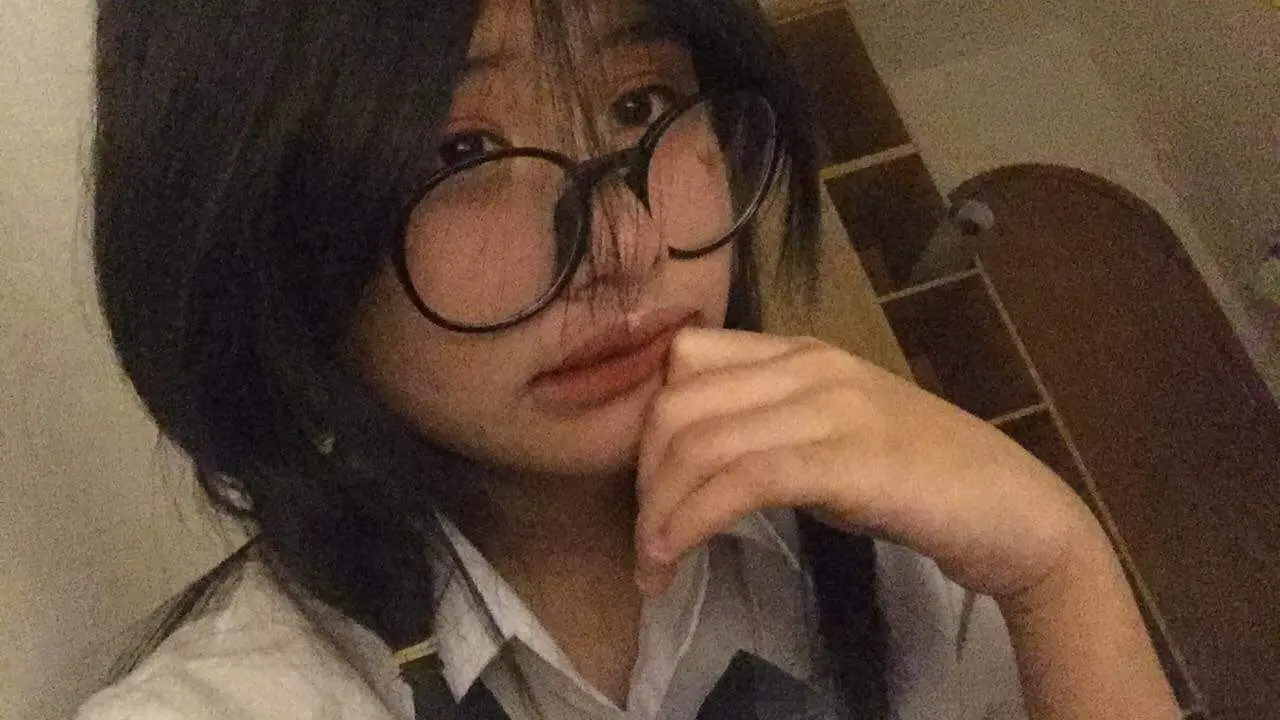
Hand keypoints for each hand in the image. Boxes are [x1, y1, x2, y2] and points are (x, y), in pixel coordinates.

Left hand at [634, 328, 1102, 599]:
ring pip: (699, 443)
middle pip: (676, 403)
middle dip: (642, 479)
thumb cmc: (919, 481)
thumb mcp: (828, 436)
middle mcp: (810, 365)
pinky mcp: (849, 459)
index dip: (644, 423)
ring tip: (653, 568)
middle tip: (645, 543)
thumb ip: (766, 428)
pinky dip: (692, 523)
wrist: (1014, 509)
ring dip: (658, 514)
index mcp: (800, 351)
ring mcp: (832, 407)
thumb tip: (687, 458)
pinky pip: (740, 482)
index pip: (683, 358)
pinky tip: (677, 559)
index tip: (648, 487)